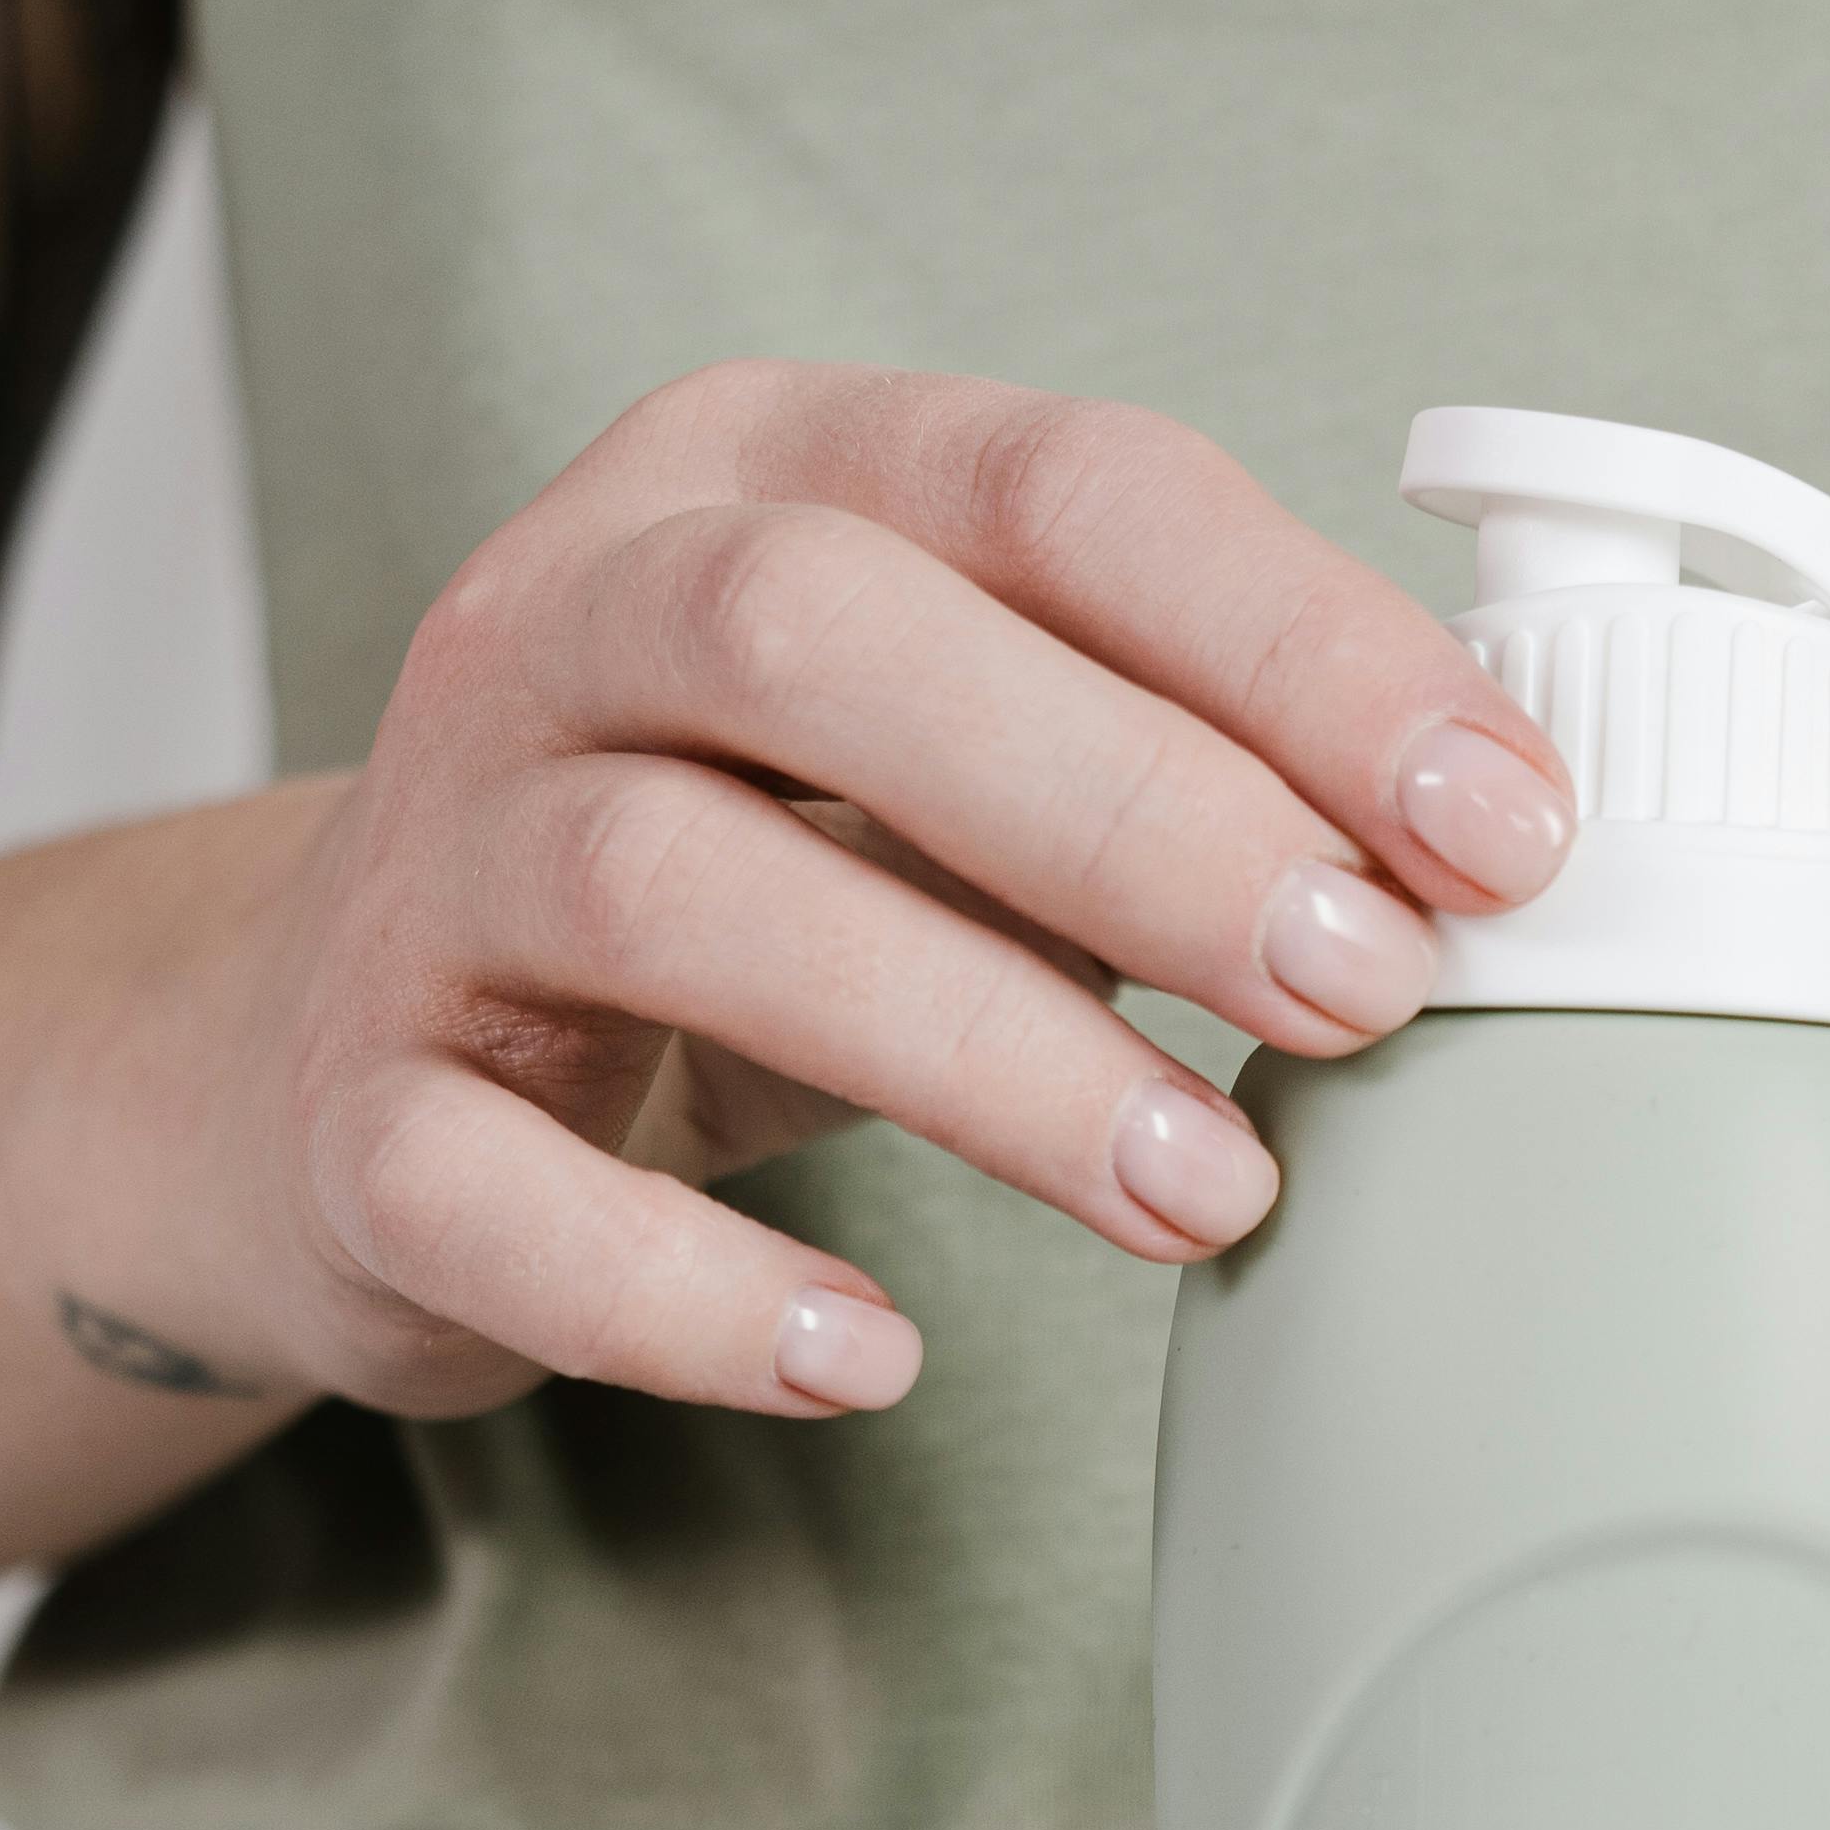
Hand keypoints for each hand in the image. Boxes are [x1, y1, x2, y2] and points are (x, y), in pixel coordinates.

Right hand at [97, 369, 1575, 1426]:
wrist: (328, 1054)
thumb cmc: (735, 885)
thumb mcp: (950, 772)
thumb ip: (1167, 767)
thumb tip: (1470, 863)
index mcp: (757, 471)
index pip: (1054, 486)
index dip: (1298, 646)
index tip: (1501, 831)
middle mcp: (565, 615)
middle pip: (824, 632)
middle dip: (1140, 813)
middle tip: (1365, 995)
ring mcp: (430, 860)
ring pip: (670, 889)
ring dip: (980, 1050)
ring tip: (1206, 1195)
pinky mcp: (349, 1107)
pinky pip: (490, 1184)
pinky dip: (690, 1286)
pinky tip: (867, 1358)